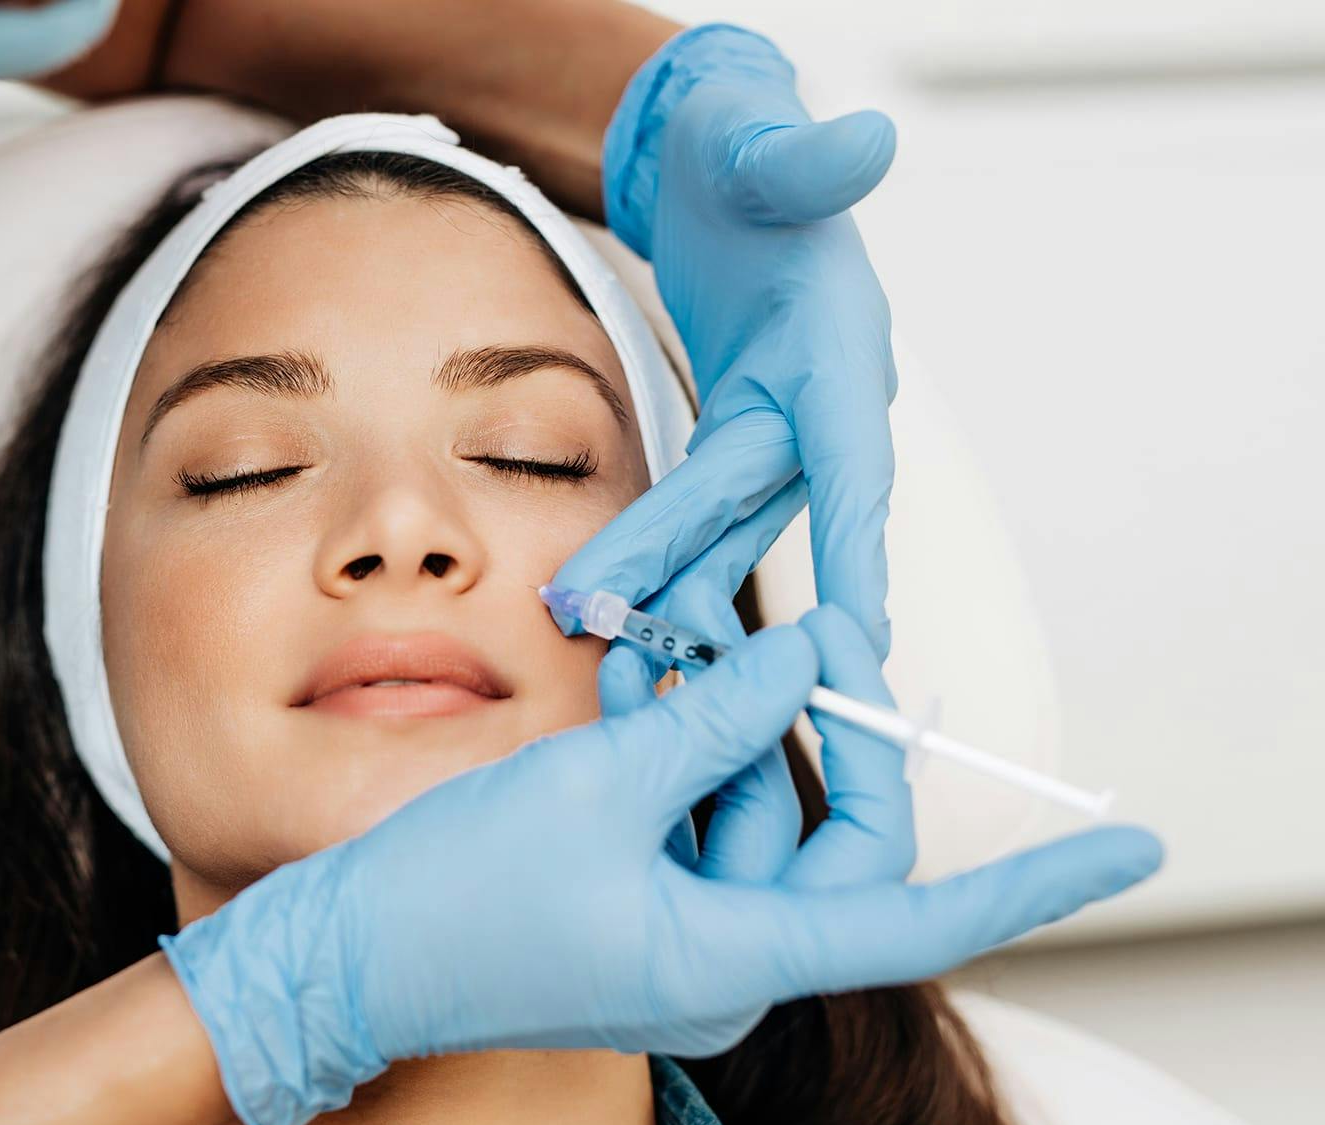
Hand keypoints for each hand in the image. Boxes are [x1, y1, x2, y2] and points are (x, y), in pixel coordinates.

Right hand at [159, 615, 1162, 1124]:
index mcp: (735, 958)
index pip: (923, 916)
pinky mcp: (634, 918)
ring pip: (750, 819)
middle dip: (803, 733)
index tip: (1132, 848)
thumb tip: (807, 661)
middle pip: (827, 840)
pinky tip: (633, 695)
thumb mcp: (603, 779)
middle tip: (783, 633)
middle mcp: (724, 965)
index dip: (1036, 882)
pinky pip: (693, 829)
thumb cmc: (458, 890)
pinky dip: (676, 761)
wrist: (343, 955)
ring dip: (718, 730)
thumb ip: (724, 718)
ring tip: (656, 655)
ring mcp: (677, 946)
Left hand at [556, 24, 899, 655]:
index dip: (858, 546)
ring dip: (670, 589)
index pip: (855, 457)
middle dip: (693, 575)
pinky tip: (618, 616)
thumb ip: (800, 155)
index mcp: (839, 348)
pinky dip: (664, 564)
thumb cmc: (745, 155)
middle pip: (756, 506)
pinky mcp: (740, 442)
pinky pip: (702, 517)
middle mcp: (820, 405)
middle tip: (620, 633)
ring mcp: (781, 430)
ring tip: (601, 644)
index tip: (860, 635)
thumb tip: (864, 140)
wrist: (723, 169)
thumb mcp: (760, 144)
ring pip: (726, 528)